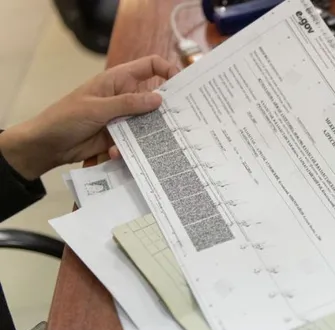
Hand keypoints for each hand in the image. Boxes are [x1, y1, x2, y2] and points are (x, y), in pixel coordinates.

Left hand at [0, 55, 178, 179]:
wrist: (46, 145)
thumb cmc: (65, 118)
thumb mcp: (97, 108)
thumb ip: (128, 104)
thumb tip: (159, 99)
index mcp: (118, 80)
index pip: (150, 66)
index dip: (168, 70)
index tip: (183, 85)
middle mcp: (124, 97)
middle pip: (154, 98)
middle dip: (166, 109)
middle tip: (182, 121)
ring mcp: (123, 117)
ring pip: (148, 123)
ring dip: (150, 133)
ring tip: (156, 144)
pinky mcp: (120, 136)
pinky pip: (136, 141)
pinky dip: (131, 148)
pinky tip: (116, 153)